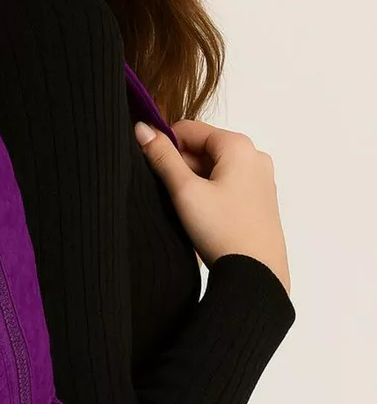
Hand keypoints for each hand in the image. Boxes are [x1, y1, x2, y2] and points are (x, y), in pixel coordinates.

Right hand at [134, 118, 290, 296]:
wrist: (257, 275)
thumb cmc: (222, 230)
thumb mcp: (185, 191)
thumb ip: (162, 157)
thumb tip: (142, 129)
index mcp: (239, 146)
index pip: (189, 129)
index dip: (166, 145)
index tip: (153, 168)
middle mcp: (255, 156)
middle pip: (203, 147)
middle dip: (182, 166)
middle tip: (170, 194)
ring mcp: (261, 179)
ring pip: (214, 167)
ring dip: (194, 182)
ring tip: (187, 209)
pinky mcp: (261, 200)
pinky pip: (227, 184)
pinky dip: (209, 193)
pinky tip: (203, 216)